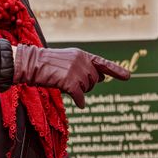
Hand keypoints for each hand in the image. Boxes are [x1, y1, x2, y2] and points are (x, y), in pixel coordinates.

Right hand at [13, 45, 130, 106]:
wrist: (29, 63)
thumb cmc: (45, 64)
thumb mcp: (67, 59)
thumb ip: (83, 66)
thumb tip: (101, 77)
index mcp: (81, 54)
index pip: (102, 63)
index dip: (116, 70)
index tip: (128, 76)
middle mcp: (81, 60)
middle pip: (94, 80)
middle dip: (87, 85)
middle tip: (71, 83)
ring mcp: (76, 70)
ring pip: (87, 88)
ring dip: (80, 91)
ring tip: (64, 84)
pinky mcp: (69, 81)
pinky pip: (80, 96)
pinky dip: (80, 101)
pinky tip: (79, 103)